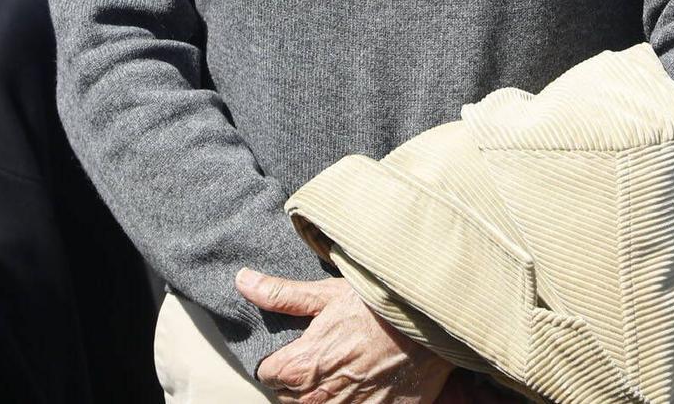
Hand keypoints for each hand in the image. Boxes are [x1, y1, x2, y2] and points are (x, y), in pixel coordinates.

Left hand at [239, 269, 452, 403]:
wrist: (431, 325)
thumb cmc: (378, 306)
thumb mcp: (328, 294)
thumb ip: (282, 295)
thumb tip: (242, 281)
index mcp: (302, 366)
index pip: (268, 374)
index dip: (278, 360)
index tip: (292, 348)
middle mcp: (320, 396)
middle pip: (289, 398)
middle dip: (296, 381)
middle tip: (318, 358)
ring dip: (320, 394)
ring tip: (337, 371)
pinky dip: (347, 401)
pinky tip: (359, 384)